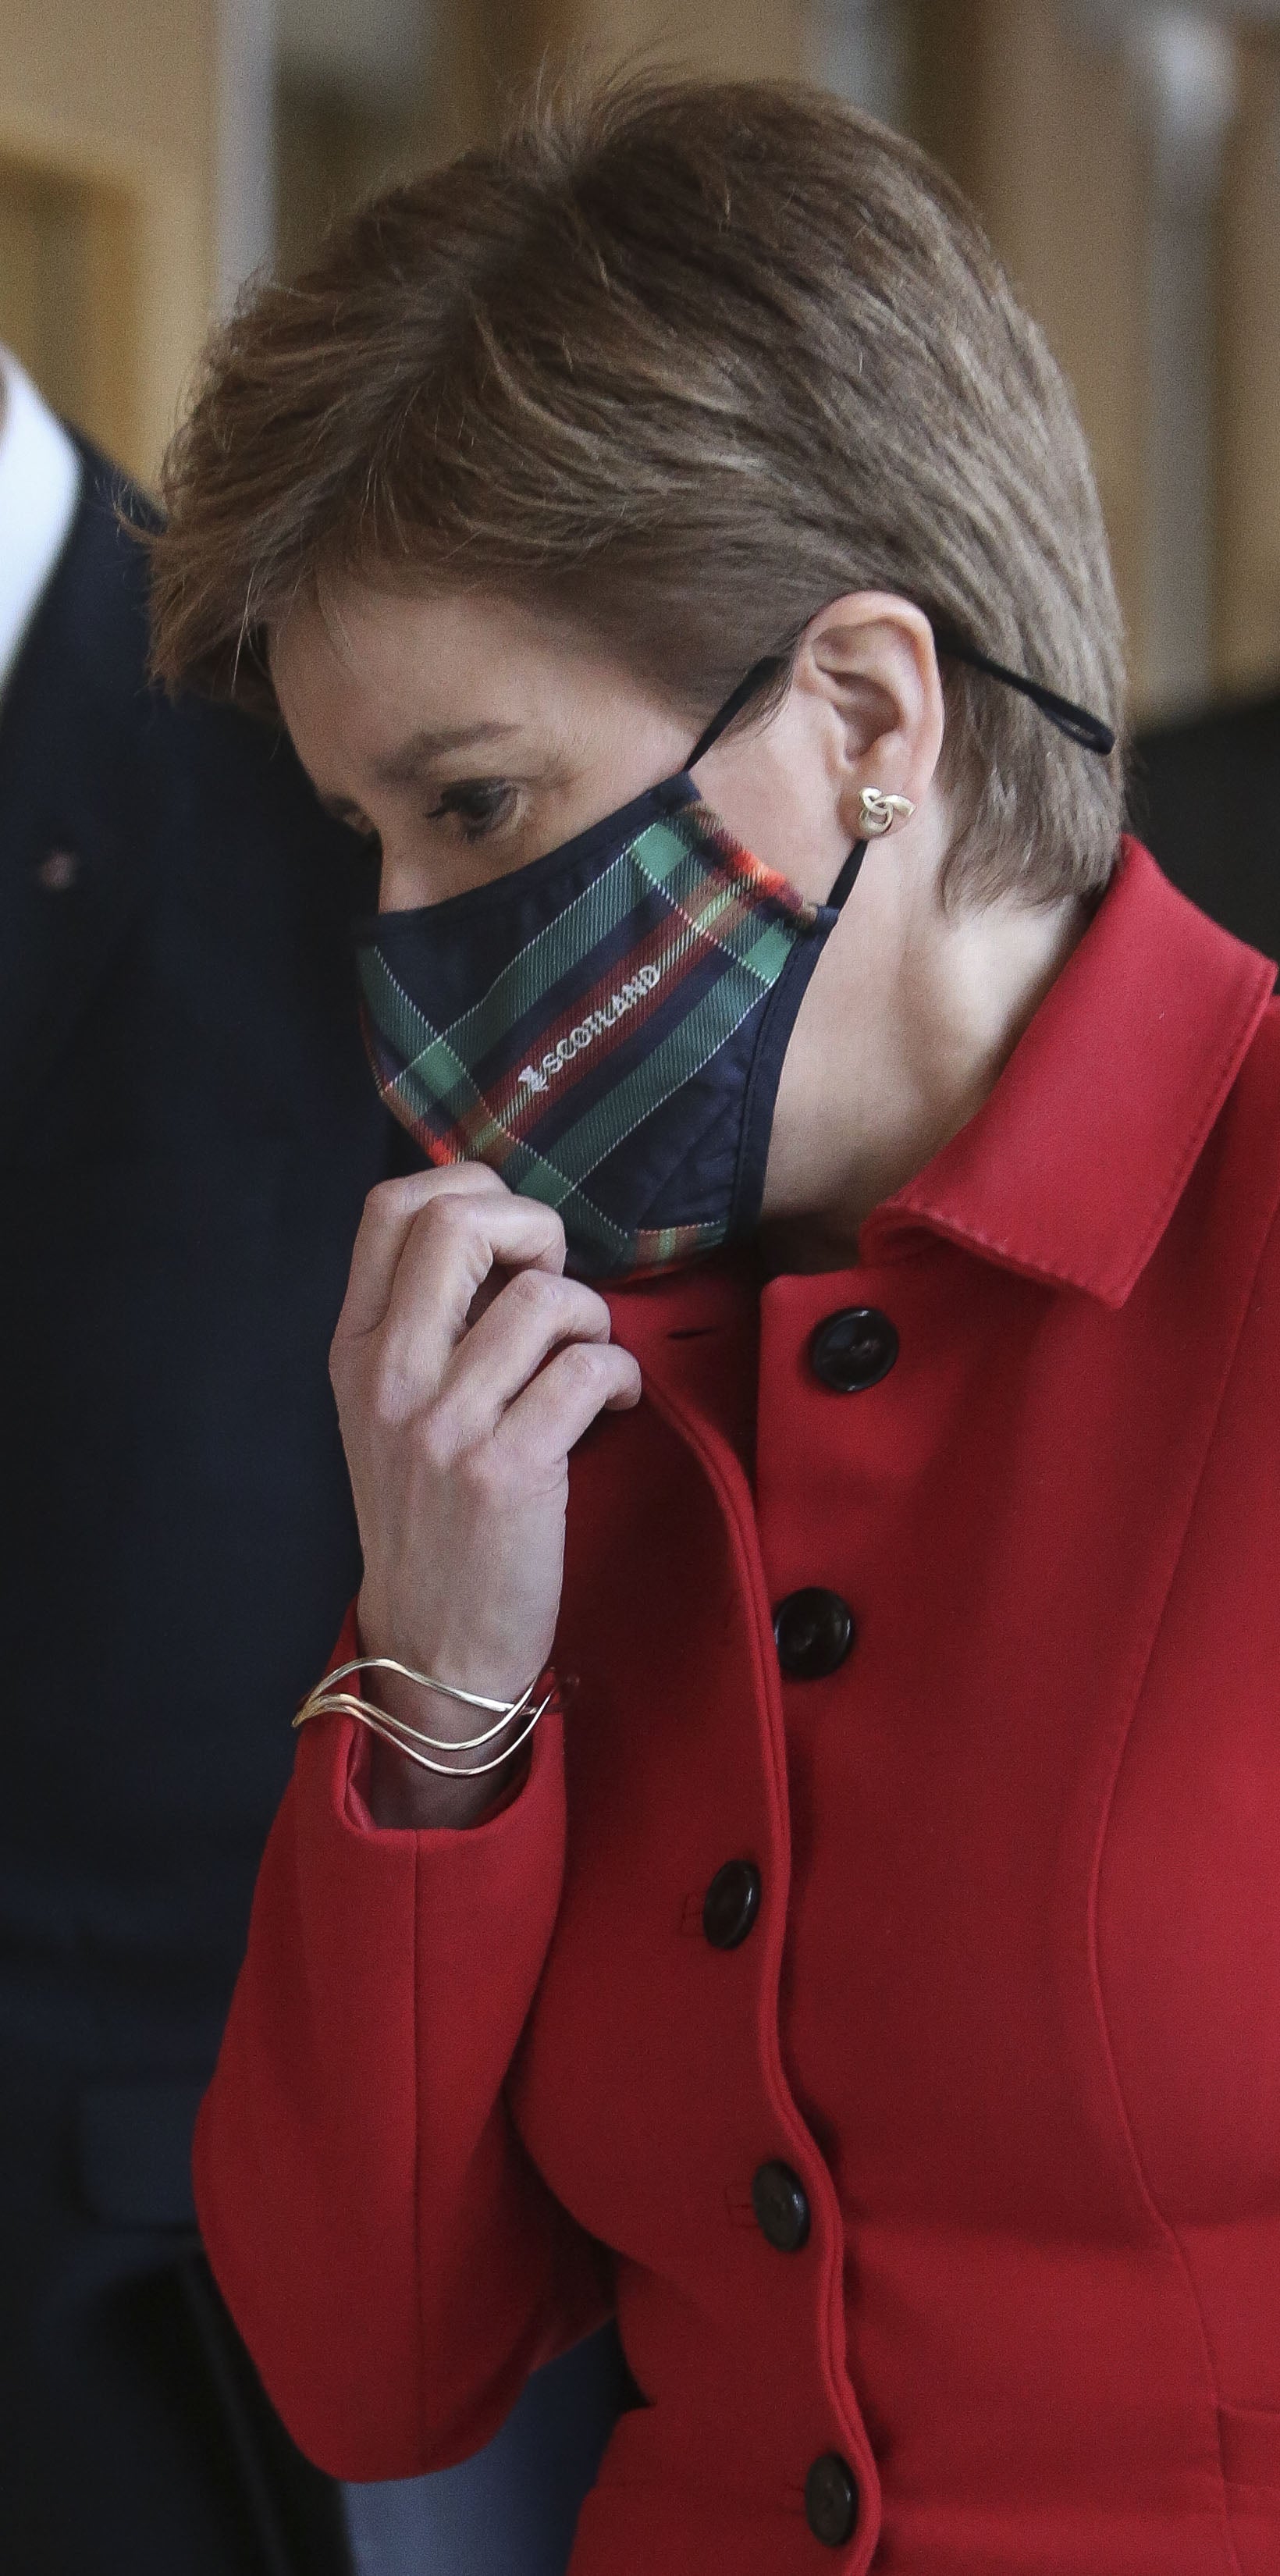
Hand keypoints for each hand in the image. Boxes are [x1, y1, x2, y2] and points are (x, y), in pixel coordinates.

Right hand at [329, 1166, 641, 1824]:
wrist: (433, 1651)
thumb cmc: (431, 1521)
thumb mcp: (392, 1414)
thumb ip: (428, 1325)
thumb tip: (502, 1234)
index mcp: (356, 1351)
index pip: (390, 1208)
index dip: (469, 1190)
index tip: (512, 1240)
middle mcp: (389, 1376)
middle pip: (458, 1225)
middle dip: (536, 1230)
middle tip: (557, 1283)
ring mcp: (444, 1424)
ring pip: (543, 1299)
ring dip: (592, 1318)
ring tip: (590, 1361)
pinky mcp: (506, 1471)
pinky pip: (586, 1369)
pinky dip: (619, 1375)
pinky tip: (614, 1406)